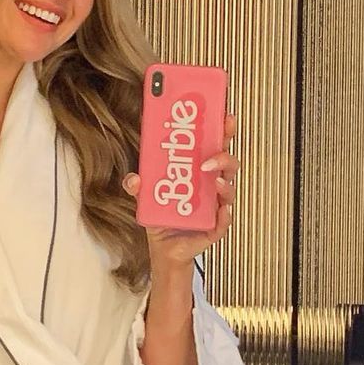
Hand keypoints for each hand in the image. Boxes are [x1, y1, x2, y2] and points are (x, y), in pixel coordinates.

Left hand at [123, 113, 239, 271]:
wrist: (165, 249)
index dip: (222, 130)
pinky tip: (221, 211)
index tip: (225, 114)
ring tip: (214, 181)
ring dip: (224, 184)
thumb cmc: (163, 216)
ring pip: (229, 190)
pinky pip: (225, 221)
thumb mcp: (146, 198)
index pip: (215, 145)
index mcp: (199, 171)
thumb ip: (137, 186)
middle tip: (213, 153)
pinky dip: (225, 216)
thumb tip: (134, 178)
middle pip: (228, 164)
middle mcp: (211, 185)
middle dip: (225, 155)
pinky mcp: (215, 227)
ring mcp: (216, 206)